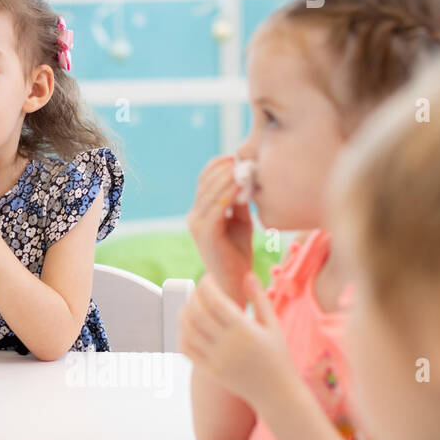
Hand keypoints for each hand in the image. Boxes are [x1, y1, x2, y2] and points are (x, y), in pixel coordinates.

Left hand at [179, 272, 294, 408]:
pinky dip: (181, 334)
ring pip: (187, 330)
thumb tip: (247, 274)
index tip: (207, 277)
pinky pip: (186, 349)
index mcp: (245, 331)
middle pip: (197, 313)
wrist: (277, 393)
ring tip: (189, 305)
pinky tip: (186, 325)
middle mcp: (228, 345)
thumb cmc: (278, 355)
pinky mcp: (210, 371)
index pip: (215, 301)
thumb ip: (259, 299)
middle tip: (197, 290)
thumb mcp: (273, 325)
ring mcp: (217, 360)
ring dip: (183, 313)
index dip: (206, 285)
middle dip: (193, 296)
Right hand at [186, 155, 252, 302]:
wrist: (233, 283)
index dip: (217, 166)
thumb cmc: (238, 253)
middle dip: (224, 168)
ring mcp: (197, 224)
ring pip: (210, 193)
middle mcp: (194, 216)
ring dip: (227, 178)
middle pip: (205, 182)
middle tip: (242, 158)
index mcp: (200, 212)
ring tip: (243, 168)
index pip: (204, 180)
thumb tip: (245, 178)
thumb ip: (239, 202)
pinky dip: (228, 194)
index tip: (236, 156)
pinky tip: (241, 186)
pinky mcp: (206, 233)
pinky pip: (216, 208)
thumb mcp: (240, 221)